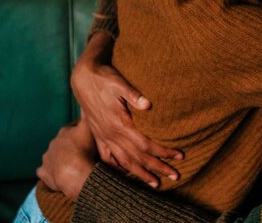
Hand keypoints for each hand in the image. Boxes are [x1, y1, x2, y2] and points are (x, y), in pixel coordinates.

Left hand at [36, 120, 95, 200]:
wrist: (74, 174)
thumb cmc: (83, 149)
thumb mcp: (89, 127)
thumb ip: (86, 113)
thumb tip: (84, 97)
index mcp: (64, 132)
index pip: (72, 127)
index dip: (79, 131)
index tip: (86, 135)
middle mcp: (53, 143)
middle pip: (62, 141)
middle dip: (69, 144)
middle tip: (81, 150)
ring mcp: (47, 158)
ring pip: (53, 155)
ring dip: (60, 158)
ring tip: (72, 164)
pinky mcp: (43, 172)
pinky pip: (45, 171)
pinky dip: (50, 172)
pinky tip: (58, 174)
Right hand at [71, 32, 182, 186]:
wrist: (83, 78)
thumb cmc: (105, 78)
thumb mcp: (119, 83)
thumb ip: (133, 94)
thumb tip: (148, 104)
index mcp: (120, 123)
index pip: (145, 144)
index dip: (162, 152)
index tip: (178, 156)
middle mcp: (111, 134)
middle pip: (137, 157)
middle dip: (157, 167)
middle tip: (175, 176)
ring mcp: (103, 136)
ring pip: (124, 161)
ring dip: (140, 173)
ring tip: (155, 183)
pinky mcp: (98, 135)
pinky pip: (108, 157)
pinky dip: (118, 168)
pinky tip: (126, 175)